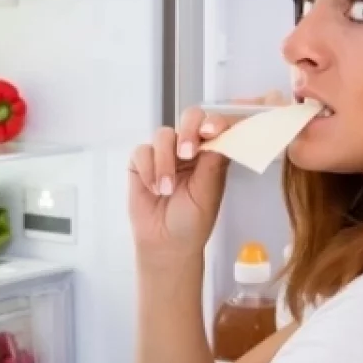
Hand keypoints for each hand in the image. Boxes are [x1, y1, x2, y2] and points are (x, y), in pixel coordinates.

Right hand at [128, 92, 287, 260]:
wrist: (166, 243)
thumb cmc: (192, 222)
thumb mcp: (207, 195)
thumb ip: (212, 165)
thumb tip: (220, 135)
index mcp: (212, 154)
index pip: (216, 127)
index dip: (215, 122)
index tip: (211, 132)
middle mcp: (190, 148)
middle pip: (190, 118)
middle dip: (188, 131)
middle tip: (186, 153)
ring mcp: (166, 153)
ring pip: (164, 135)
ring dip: (164, 161)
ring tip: (166, 189)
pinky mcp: (143, 162)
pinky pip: (142, 151)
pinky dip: (147, 169)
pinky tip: (153, 188)